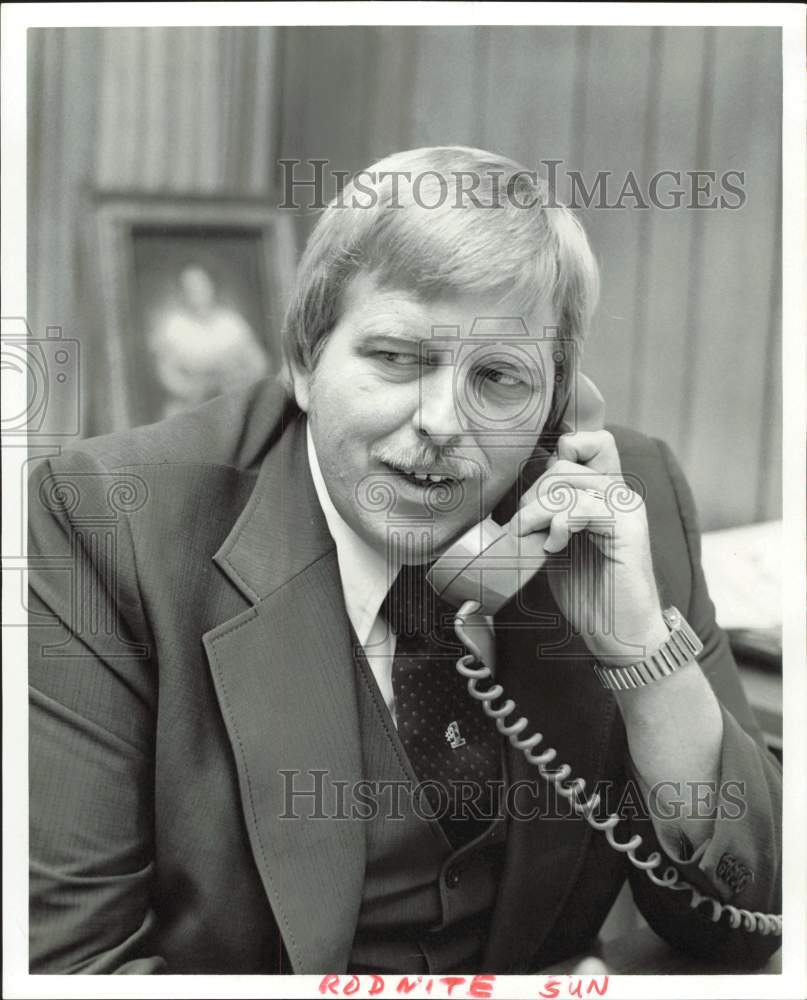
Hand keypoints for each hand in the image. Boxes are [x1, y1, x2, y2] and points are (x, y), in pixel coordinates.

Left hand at [509, 430, 667, 662]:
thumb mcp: (557, 541)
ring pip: (569, 482)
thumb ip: (548, 511)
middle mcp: (620, 493)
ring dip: (538, 510)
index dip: (558, 454)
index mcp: (605, 492)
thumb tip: (518, 489)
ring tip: (533, 537)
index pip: (586, 442)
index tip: (536, 494)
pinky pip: (582, 506)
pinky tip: (554, 547)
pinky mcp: (628, 528)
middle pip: (563, 463)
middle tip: (524, 528)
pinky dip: (559, 524)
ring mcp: (627, 507)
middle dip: (533, 494)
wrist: (621, 632)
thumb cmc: (588, 591)